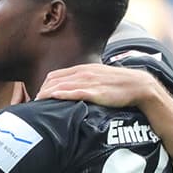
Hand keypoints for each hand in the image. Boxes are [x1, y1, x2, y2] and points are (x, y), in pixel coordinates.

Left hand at [36, 63, 158, 107]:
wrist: (139, 85)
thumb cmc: (119, 83)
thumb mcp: (99, 77)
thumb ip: (85, 80)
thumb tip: (73, 88)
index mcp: (83, 69)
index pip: (55, 75)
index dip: (44, 85)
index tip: (38, 95)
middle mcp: (84, 73)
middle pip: (54, 80)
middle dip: (41, 91)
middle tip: (33, 102)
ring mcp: (89, 82)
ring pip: (62, 86)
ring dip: (47, 94)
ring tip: (38, 104)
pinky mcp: (96, 92)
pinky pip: (75, 92)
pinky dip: (63, 94)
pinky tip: (53, 97)